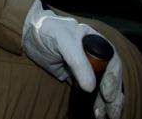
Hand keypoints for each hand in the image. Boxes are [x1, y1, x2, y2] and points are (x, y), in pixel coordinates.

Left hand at [21, 0, 123, 118]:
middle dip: (112, 96)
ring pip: (100, 86)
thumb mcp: (64, 41)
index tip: (108, 95)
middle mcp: (94, 55)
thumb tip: (91, 88)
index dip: (113, 79)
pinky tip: (94, 111)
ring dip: (103, 102)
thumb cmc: (48, 30)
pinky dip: (92, 101)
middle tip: (111, 113)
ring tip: (101, 115)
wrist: (29, 34)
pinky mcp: (73, 76)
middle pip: (109, 77)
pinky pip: (86, 90)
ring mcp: (84, 67)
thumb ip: (78, 62)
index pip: (112, 62)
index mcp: (97, 42)